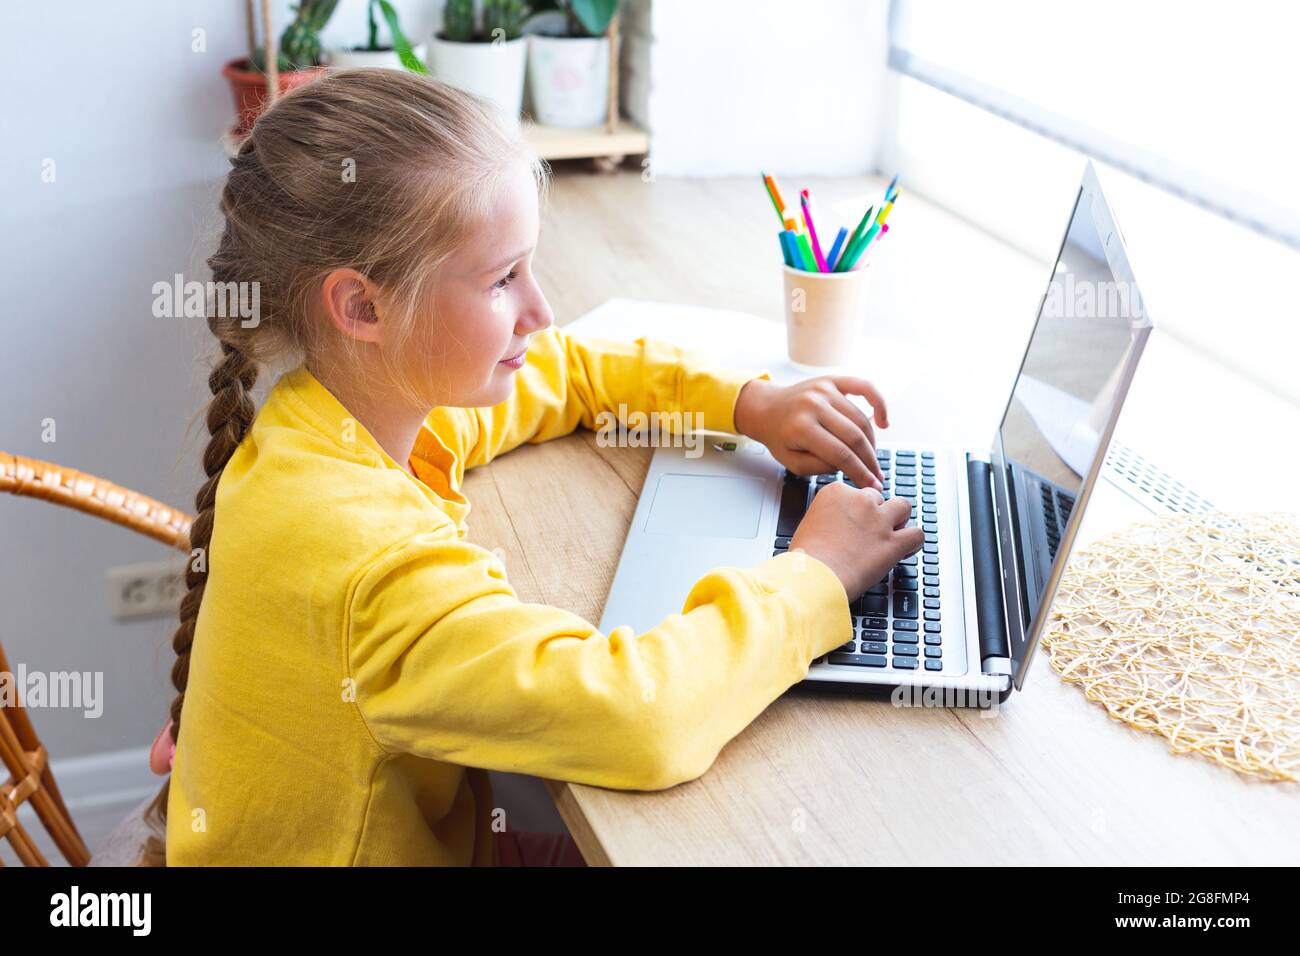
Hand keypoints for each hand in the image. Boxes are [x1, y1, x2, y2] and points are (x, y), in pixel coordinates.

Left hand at [733, 376, 888, 490]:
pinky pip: (864, 387)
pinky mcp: (832, 381)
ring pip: (861, 419)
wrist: (765, 408)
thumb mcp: (792, 462)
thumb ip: (820, 466)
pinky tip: (883, 421)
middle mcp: (814, 405)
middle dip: (870, 461)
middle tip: (877, 476)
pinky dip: (879, 402)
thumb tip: (850, 464)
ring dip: (872, 442)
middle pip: (855, 437)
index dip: (860, 472)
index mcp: (801, 427)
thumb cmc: (778, 437)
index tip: (872, 485)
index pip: (840, 454)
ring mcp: (825, 390)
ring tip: (871, 458)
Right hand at [789, 483, 922, 599]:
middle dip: (876, 513)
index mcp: (836, 492)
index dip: (856, 510)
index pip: (855, 492)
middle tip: (868, 533)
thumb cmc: (805, 557)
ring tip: (893, 533)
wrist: (813, 576)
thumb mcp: (808, 524)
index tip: (852, 524)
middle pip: (878, 498)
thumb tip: (836, 525)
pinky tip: (905, 550)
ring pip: (903, 507)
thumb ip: (827, 517)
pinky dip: (914, 542)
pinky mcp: (893, 542)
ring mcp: (879, 520)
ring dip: (899, 519)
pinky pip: (917, 534)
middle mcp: (860, 500)